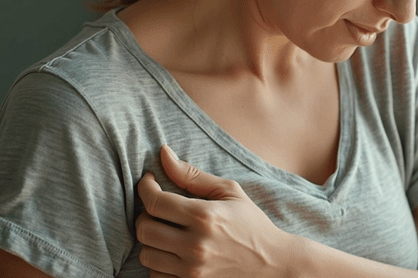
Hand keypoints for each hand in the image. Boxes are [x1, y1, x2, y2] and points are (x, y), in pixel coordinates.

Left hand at [136, 145, 294, 277]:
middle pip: (144, 229)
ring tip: (166, 231)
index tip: (149, 182)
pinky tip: (173, 252)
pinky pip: (156, 276)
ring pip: (146, 254)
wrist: (273, 263)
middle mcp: (196, 245)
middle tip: (159, 208)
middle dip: (145, 215)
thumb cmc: (251, 223)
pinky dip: (159, 263)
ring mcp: (192, 271)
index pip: (154, 202)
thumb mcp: (229, 191)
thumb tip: (163, 152)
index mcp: (205, 216)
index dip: (145, 188)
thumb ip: (192, 174)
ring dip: (151, 240)